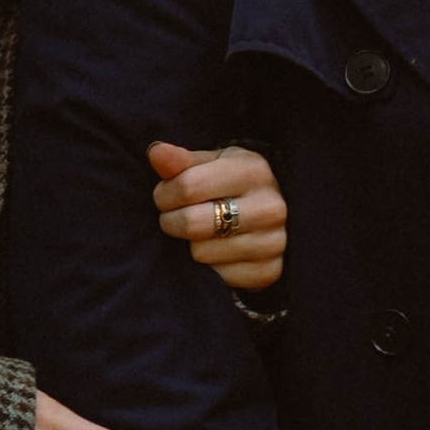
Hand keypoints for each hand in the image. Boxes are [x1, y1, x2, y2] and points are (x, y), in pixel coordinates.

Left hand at [149, 139, 285, 293]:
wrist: (271, 214)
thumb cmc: (231, 184)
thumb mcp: (210, 164)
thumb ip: (180, 160)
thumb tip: (156, 152)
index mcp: (253, 171)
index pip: (187, 187)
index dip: (164, 194)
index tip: (165, 196)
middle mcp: (269, 207)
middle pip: (191, 223)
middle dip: (171, 221)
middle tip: (175, 217)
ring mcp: (273, 242)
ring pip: (200, 254)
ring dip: (189, 246)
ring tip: (197, 233)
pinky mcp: (269, 272)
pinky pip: (217, 278)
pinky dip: (208, 268)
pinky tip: (215, 252)